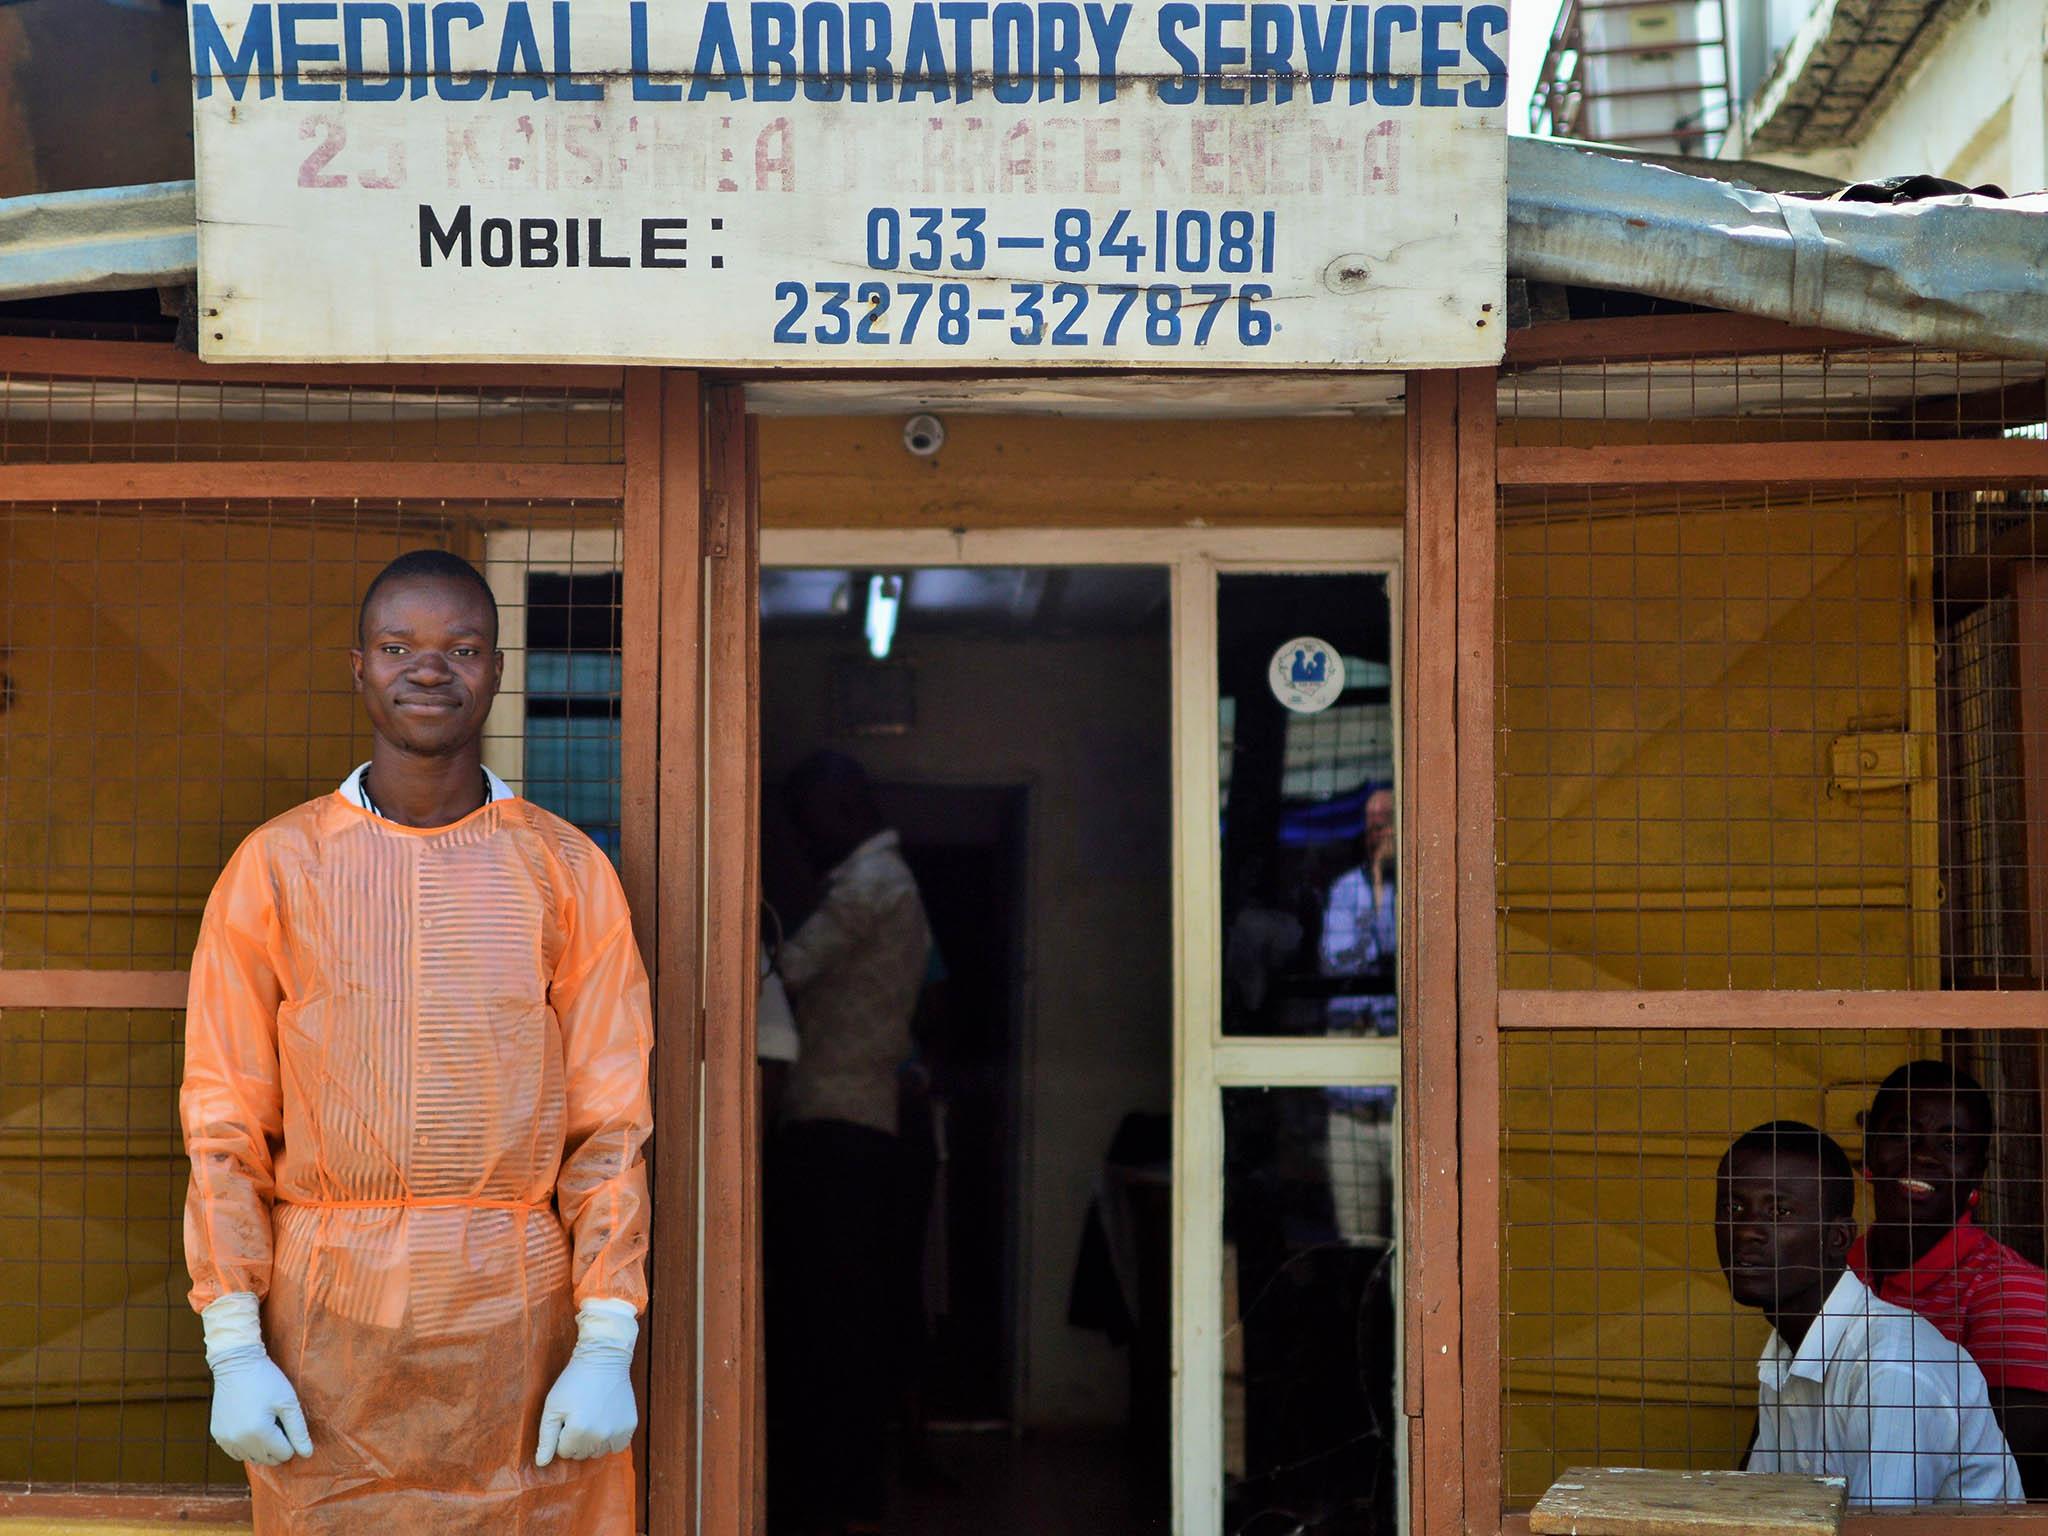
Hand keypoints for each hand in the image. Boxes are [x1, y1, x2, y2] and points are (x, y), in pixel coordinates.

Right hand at [200, 1293, 311, 1465]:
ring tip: (265, 1423)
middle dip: (277, 1446)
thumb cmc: (267, 1380)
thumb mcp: (288, 1402)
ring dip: (262, 1448)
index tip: (288, 1421)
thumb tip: (307, 1454)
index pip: (284, 1454)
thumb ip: (298, 1430)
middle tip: (278, 1422)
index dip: (292, 1441)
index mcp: (259, 1432)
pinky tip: (251, 1427)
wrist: (236, 1364)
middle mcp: (239, 1441)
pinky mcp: (217, 1435)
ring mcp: (226, 1439)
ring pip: (252, 1458)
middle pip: (268, 1459)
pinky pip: (236, 1452)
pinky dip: (246, 1445)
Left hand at [536, 1299, 638, 1466]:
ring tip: (593, 1416)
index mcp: (578, 1431)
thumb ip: (546, 1438)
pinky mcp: (630, 1426)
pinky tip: (606, 1421)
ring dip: (593, 1441)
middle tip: (579, 1415)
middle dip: (576, 1439)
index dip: (562, 1435)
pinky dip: (610, 1439)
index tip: (566, 1416)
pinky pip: (617, 1447)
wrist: (604, 1358)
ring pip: (599, 1452)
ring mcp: (617, 1431)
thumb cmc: (574, 1381)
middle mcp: (600, 1435)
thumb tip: (542, 1464)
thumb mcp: (553, 1406)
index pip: (564, 1452)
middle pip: (582, 1454)